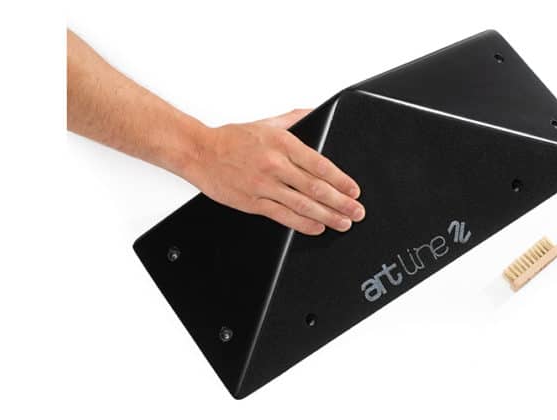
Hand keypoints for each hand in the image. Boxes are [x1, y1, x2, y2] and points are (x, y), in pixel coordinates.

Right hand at [184, 109, 364, 234]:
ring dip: (327, 216)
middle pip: (315, 187)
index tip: (354, 190)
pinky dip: (303, 224)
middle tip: (357, 211)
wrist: (198, 152)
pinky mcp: (252, 202)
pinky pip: (283, 216)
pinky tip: (317, 227)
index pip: (319, 164)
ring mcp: (263, 185)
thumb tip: (318, 111)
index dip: (340, 180)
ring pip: (302, 205)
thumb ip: (296, 118)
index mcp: (282, 143)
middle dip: (341, 202)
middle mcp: (275, 165)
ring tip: (343, 222)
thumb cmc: (232, 138)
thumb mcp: (267, 123)